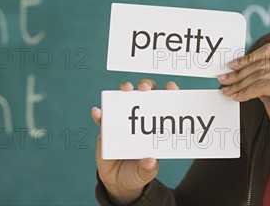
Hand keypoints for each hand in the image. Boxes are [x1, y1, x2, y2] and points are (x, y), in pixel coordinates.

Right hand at [91, 79, 179, 204]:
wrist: (118, 182)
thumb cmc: (138, 172)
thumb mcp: (146, 173)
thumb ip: (148, 168)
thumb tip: (150, 161)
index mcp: (156, 126)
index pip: (165, 104)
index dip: (169, 93)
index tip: (171, 87)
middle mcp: (141, 119)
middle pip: (145, 94)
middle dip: (146, 86)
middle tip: (144, 88)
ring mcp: (124, 121)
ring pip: (125, 99)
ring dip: (125, 90)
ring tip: (126, 90)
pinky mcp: (107, 129)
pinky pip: (103, 118)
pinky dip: (100, 114)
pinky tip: (98, 112)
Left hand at [219, 43, 269, 139]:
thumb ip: (265, 78)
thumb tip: (241, 72)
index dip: (250, 56)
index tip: (234, 64)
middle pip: (263, 62)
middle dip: (240, 71)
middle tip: (224, 78)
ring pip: (259, 74)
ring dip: (239, 83)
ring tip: (228, 89)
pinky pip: (260, 87)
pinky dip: (245, 92)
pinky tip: (237, 97)